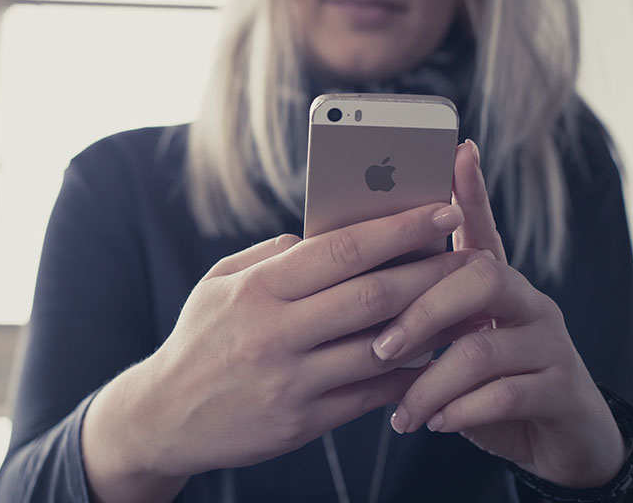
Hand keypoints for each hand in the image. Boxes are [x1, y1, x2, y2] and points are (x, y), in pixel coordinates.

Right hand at [114, 201, 482, 478]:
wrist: (164, 417)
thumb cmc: (198, 340)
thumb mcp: (217, 284)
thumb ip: (270, 257)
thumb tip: (323, 238)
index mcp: (256, 289)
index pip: (340, 250)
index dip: (397, 228)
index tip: (438, 210)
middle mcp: (275, 333)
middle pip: (371, 296)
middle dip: (429, 272)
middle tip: (468, 256)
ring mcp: (290, 381)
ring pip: (380, 348)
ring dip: (430, 326)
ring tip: (463, 306)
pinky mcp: (301, 421)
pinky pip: (369, 393)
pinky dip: (406, 373)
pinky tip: (430, 356)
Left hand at [372, 140, 626, 487]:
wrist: (553, 438)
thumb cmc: (483, 381)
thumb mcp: (451, 342)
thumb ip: (418, 312)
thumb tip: (351, 291)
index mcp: (493, 282)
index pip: (480, 226)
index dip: (469, 190)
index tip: (456, 150)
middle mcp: (526, 300)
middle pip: (478, 277)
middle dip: (421, 312)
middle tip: (381, 348)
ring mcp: (550, 343)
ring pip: (484, 346)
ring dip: (431, 380)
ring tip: (403, 408)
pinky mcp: (563, 389)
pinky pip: (506, 393)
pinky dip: (460, 410)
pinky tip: (435, 421)